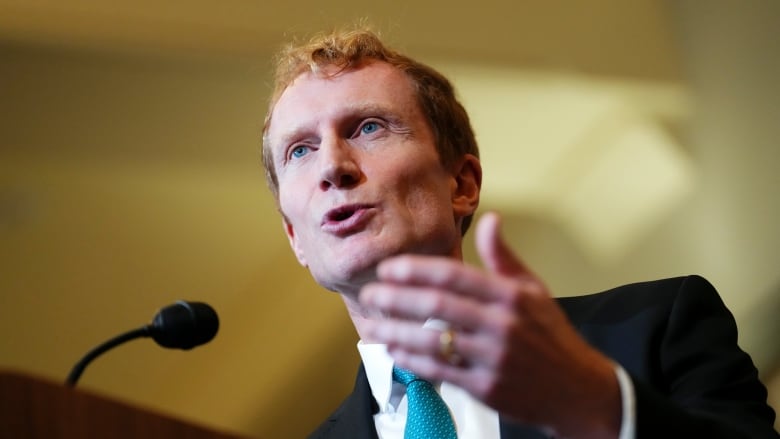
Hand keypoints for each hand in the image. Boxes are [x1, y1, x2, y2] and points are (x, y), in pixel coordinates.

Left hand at [359, 212, 621, 438]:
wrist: (578, 389)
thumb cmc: (551, 335)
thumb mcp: (534, 289)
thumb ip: (503, 257)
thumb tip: (490, 219)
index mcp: (511, 295)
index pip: (454, 275)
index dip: (416, 270)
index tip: (388, 268)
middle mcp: (502, 324)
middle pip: (437, 305)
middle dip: (396, 298)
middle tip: (369, 294)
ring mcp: (493, 358)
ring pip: (433, 340)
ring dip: (396, 332)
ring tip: (371, 325)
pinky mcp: (487, 388)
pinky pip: (441, 371)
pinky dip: (413, 360)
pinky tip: (394, 351)